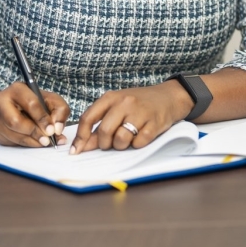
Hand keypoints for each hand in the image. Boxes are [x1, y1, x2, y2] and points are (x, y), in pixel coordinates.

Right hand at [0, 82, 70, 147]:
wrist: (15, 107)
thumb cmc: (37, 102)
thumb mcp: (52, 100)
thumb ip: (60, 110)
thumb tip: (58, 129)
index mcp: (17, 89)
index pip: (31, 104)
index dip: (42, 119)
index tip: (52, 130)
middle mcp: (1, 102)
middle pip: (16, 121)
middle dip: (35, 132)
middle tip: (47, 140)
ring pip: (13, 134)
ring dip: (31, 141)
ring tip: (44, 142)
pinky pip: (11, 141)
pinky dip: (26, 144)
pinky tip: (35, 142)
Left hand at [70, 82, 192, 154]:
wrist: (169, 96)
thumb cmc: (139, 104)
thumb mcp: (118, 108)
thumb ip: (100, 124)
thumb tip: (82, 146)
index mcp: (111, 97)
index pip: (88, 118)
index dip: (80, 137)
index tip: (76, 150)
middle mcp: (125, 102)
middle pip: (104, 131)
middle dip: (104, 144)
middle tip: (111, 144)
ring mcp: (140, 112)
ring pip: (120, 139)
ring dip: (121, 145)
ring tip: (127, 139)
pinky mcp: (154, 123)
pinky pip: (138, 143)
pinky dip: (137, 144)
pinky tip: (141, 137)